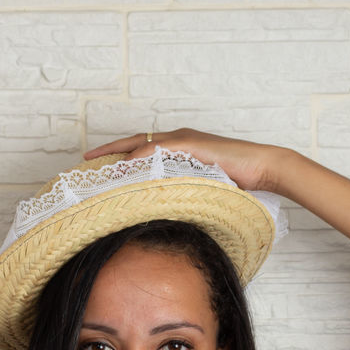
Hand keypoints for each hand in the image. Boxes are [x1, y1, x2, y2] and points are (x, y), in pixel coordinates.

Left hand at [83, 127, 284, 192]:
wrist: (263, 168)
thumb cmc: (238, 182)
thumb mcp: (203, 189)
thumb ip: (183, 193)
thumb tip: (167, 211)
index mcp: (179, 148)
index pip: (142, 148)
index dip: (120, 155)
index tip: (100, 165)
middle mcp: (178, 139)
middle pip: (135, 141)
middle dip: (109, 149)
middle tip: (85, 157)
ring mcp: (184, 140)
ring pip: (142, 143)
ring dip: (119, 154)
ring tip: (98, 166)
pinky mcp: (191, 144)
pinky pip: (158, 149)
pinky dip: (140, 158)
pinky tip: (125, 168)